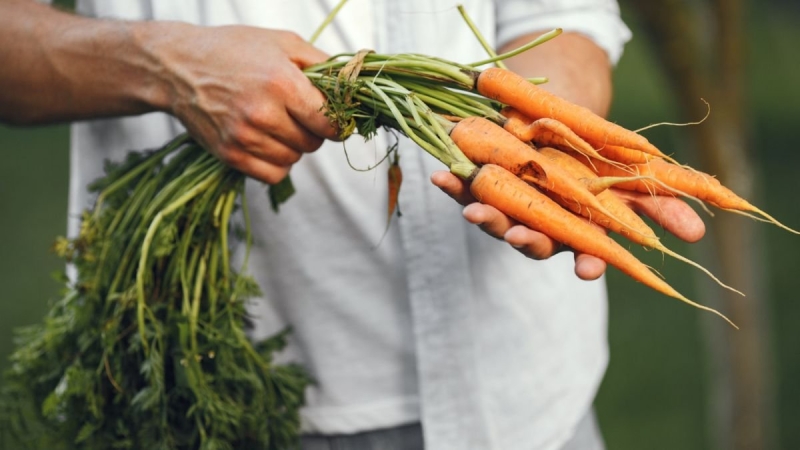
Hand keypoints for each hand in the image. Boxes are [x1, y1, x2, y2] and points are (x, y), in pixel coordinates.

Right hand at [149, 24, 338, 182]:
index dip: (338, 123)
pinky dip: (278, 163)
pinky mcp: (230, 155)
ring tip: (277, 123)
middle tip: (298, 114)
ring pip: (294, 159)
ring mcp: (244, 137)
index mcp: (281, 83)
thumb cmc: (234, 50)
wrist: (178, 67)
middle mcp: (262, 113)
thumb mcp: (282, 43)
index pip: (329, 121)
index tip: (335, 119)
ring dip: (294, 146)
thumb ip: (323, 64)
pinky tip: (268, 142)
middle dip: (313, 131)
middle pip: (313, 143)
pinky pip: (274, 175)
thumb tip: (356, 85)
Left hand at [431, 171, 704, 279]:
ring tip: (476, 209)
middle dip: (525, 240)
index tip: (588, 269)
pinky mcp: (484, 185)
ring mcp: (511, 205)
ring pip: (497, 219)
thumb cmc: (601, 159)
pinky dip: (453, 183)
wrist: (562, 121)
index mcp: (579, 228)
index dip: (587, 261)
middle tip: (518, 237)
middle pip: (532, 240)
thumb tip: (699, 235)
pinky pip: (466, 188)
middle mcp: (542, 223)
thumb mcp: (635, 179)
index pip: (584, 253)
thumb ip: (661, 206)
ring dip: (485, 216)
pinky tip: (440, 175)